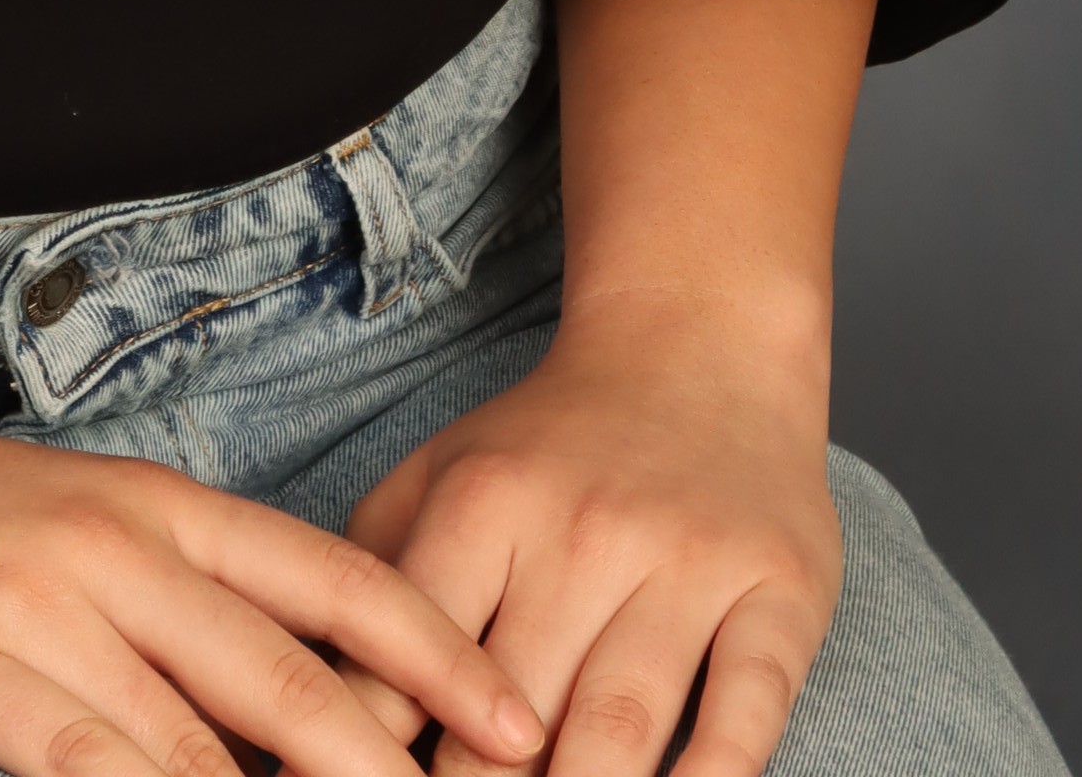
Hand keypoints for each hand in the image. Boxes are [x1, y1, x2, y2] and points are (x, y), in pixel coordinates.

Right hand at [0, 374, 545, 776]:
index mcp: (158, 506)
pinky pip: (100, 776)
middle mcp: (125, 550)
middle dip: (402, 776)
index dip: (441, 662)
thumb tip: (272, 707)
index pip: (337, 585)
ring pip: (216, 753)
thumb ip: (166, 604)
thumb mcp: (64, 528)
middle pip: (303, 685)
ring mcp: (51, 612)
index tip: (523, 729)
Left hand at [343, 298, 840, 776]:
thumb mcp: (440, 474)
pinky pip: (747, 707)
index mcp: (485, 502)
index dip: (372, 749)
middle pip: (513, 716)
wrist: (699, 345)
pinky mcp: (780, 591)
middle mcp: (585, 529)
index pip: (412, 652)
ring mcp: (688, 561)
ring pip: (621, 726)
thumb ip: (371, 576)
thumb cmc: (548, 444)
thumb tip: (301, 696)